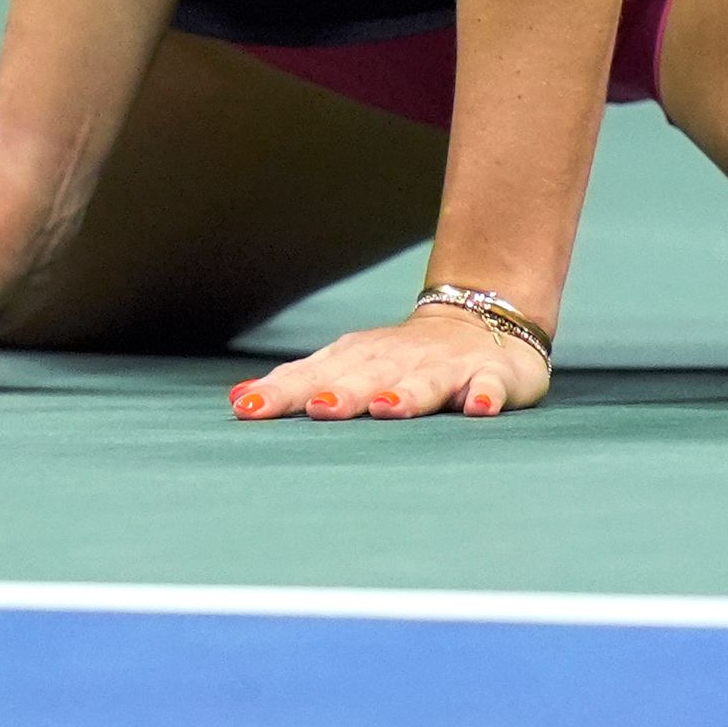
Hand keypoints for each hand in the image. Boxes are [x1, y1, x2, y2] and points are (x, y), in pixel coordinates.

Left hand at [227, 302, 551, 421]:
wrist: (483, 317)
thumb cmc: (400, 357)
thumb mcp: (348, 365)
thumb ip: (298, 383)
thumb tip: (236, 400)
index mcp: (357, 359)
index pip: (311, 377)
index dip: (281, 393)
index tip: (248, 409)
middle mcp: (396, 361)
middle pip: (364, 378)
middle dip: (341, 393)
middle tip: (318, 409)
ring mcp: (445, 368)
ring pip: (423, 382)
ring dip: (406, 395)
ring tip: (387, 408)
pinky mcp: (490, 375)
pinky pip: (489, 387)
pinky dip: (485, 396)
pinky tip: (479, 409)